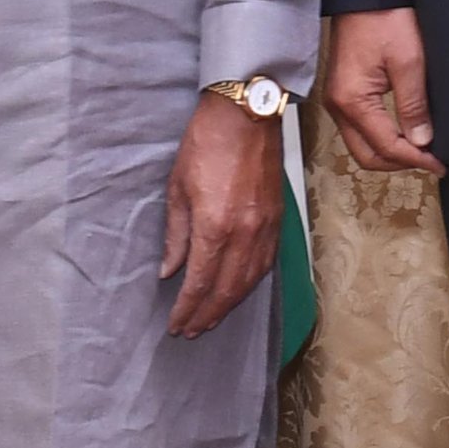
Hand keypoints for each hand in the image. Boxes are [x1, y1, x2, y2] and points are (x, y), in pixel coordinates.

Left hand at [162, 93, 286, 337]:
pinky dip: (251, 283)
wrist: (246, 115)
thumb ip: (176, 235)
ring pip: (249, 281)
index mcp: (215, 227)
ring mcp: (266, 228)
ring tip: (212, 319)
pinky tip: (239, 291)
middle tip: (191, 331)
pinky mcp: (277, 220)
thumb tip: (171, 269)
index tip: (175, 324)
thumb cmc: (206, 145)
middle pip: (227, 290)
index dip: (186, 308)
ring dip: (230, 305)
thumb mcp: (178, 189)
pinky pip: (266, 264)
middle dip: (207, 314)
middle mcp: (245, 234)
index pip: (199, 283)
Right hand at [325, 7, 440, 175]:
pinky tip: (406, 132)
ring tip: (423, 149)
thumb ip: (414, 106)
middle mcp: (338, 105)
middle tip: (432, 160)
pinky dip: (382, 137)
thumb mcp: (409, 62)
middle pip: (368, 155)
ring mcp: (337, 100)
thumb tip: (421, 142)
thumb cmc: (385, 18)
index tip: (440, 163)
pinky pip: (360, 128)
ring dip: (391, 152)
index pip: (386, 147)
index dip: (415, 159)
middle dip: (400, 163)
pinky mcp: (343, 92)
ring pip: (362, 144)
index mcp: (352, 101)